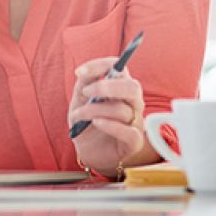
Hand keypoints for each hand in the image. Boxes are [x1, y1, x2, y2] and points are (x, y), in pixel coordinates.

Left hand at [68, 57, 144, 173]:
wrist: (88, 150)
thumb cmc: (86, 121)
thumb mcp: (80, 100)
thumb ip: (84, 84)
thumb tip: (84, 72)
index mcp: (120, 87)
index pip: (119, 67)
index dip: (100, 65)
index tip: (79, 72)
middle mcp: (132, 102)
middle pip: (132, 87)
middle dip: (106, 87)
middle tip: (85, 92)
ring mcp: (135, 121)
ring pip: (122, 110)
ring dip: (94, 110)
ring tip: (79, 115)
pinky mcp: (134, 141)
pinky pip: (128, 132)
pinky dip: (111, 126)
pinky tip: (97, 123)